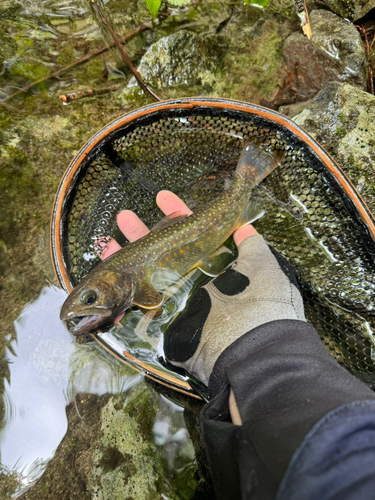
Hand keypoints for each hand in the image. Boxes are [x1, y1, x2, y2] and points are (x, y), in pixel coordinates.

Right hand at [99, 190, 256, 324]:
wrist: (246, 347)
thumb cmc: (259, 302)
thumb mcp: (263, 265)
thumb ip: (252, 245)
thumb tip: (246, 226)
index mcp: (214, 265)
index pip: (191, 233)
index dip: (177, 214)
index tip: (163, 197)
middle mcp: (192, 279)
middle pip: (163, 249)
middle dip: (145, 230)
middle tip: (126, 215)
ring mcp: (174, 296)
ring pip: (147, 268)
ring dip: (129, 249)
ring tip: (113, 231)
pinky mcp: (161, 314)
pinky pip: (137, 293)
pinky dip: (122, 278)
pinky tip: (108, 260)